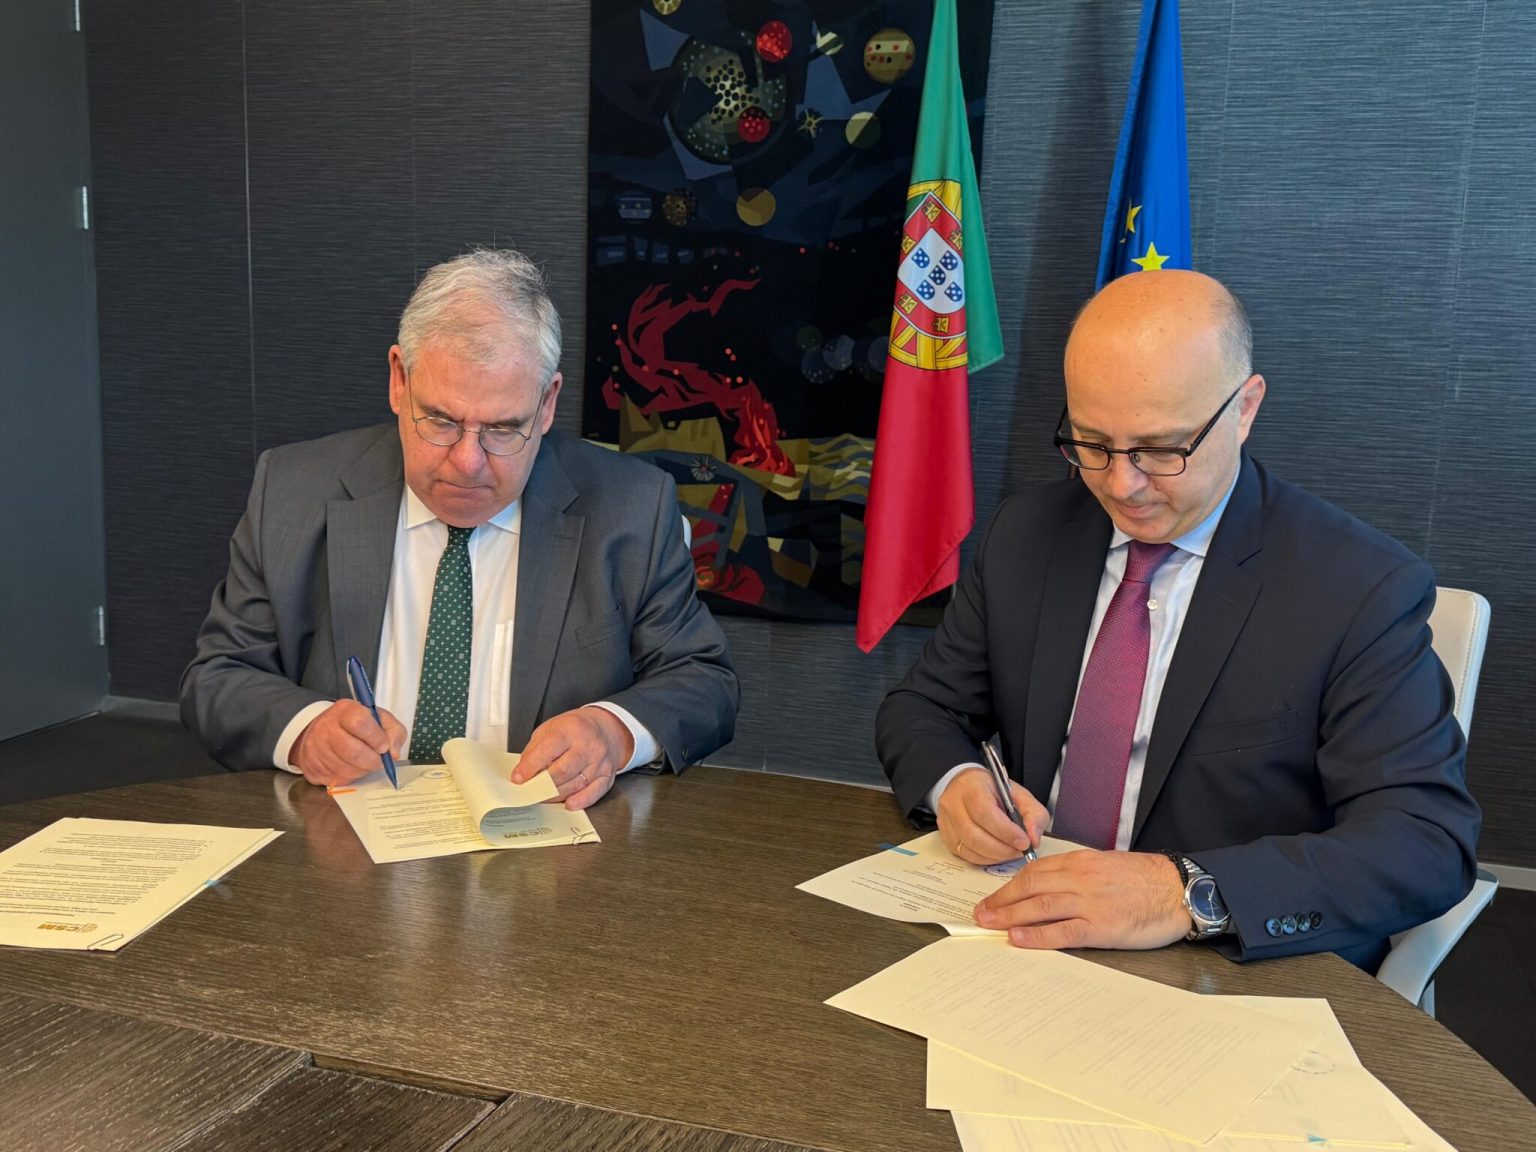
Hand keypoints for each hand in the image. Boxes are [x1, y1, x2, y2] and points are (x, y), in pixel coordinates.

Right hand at [290, 700, 405, 787]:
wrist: (325, 731)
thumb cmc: (357, 725)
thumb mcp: (380, 719)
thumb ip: (394, 732)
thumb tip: (394, 754)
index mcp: (345, 710)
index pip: (359, 723)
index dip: (376, 738)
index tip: (383, 745)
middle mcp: (326, 727)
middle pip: (353, 751)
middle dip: (372, 761)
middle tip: (378, 759)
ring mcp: (315, 748)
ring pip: (346, 769)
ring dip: (362, 770)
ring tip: (365, 761)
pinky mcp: (311, 767)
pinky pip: (337, 779)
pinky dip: (350, 777)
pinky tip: (351, 766)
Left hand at [512, 706, 632, 810]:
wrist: (606, 729)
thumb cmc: (575, 729)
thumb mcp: (551, 728)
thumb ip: (535, 749)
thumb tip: (523, 772)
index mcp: (570, 729)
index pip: (547, 750)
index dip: (530, 767)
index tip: (518, 778)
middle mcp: (587, 745)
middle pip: (562, 771)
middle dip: (542, 783)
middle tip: (529, 790)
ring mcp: (599, 762)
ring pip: (575, 785)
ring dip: (555, 794)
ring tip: (542, 796)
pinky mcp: (607, 776)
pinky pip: (594, 792)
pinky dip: (580, 801)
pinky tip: (569, 804)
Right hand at [936, 768, 1046, 863]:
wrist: (967, 787)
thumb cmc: (993, 791)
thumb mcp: (1019, 794)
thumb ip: (1033, 814)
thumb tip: (1033, 839)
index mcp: (971, 786)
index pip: (984, 812)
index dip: (1006, 831)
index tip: (1024, 841)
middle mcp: (953, 803)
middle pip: (974, 835)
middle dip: (1002, 848)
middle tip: (1020, 850)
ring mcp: (946, 822)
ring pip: (969, 848)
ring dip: (995, 856)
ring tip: (1011, 852)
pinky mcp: (946, 837)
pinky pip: (965, 855)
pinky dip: (985, 859)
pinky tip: (997, 853)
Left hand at [975, 849, 1189, 949]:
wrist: (1178, 889)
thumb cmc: (1145, 879)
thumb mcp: (1106, 866)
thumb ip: (1078, 874)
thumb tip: (1050, 888)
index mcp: (1080, 862)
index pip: (1034, 872)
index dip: (1009, 886)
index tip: (993, 897)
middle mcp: (1080, 878)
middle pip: (1030, 888)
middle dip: (1001, 901)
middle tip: (980, 914)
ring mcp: (1089, 902)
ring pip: (1039, 907)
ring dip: (1010, 916)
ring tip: (989, 925)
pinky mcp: (1101, 926)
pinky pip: (1062, 931)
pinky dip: (1036, 935)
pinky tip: (1018, 939)